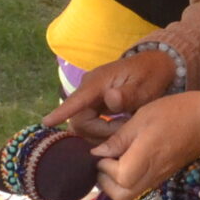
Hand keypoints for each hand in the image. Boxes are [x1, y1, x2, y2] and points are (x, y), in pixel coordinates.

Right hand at [43, 49, 178, 140]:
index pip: (76, 99)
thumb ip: (128, 95)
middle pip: (80, 120)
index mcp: (99, 82)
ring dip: (102, 132)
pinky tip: (118, 127)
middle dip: (100, 132)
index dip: (61, 112)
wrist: (154, 67)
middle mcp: (88, 89)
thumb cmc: (150, 76)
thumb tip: (109, 99)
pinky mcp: (93, 104)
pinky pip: (89, 123)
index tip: (46, 122)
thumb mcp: (145, 86)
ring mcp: (89, 96)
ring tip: (125, 125)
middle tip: (125, 130)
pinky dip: (102, 130)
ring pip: (84, 125)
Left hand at [91, 92, 199, 199]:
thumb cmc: (175, 113)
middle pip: (121, 197)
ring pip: (129, 196)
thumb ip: (119, 138)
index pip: (118, 177)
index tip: (101, 150)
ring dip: (115, 185)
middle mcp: (151, 175)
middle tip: (102, 162)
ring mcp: (158, 178)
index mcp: (145, 158)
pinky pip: (139, 188)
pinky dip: (126, 182)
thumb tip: (97, 153)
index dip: (104, 166)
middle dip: (106, 183)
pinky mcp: (162, 177)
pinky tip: (126, 162)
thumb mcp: (142, 117)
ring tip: (112, 163)